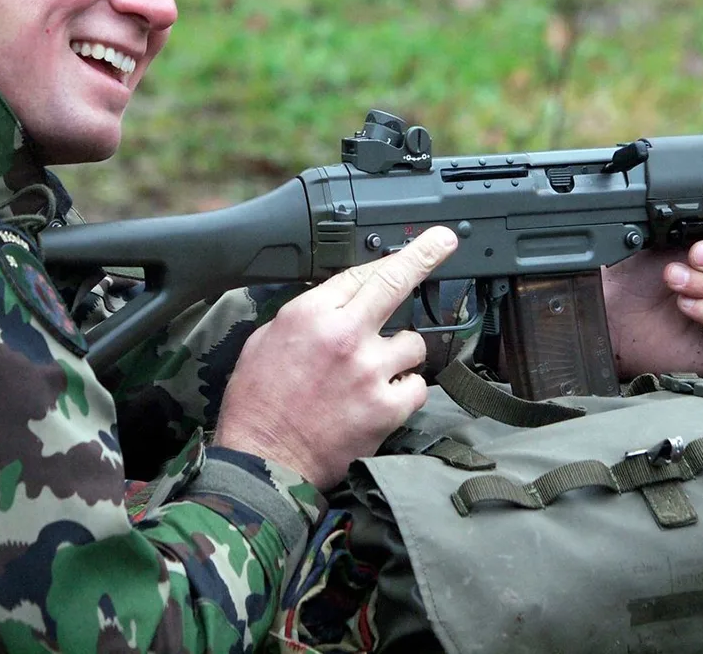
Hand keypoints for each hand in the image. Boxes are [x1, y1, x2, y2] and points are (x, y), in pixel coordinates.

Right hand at [213, 226, 458, 487]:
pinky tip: (384, 400)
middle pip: (395, 284)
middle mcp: (344, 335)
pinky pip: (419, 386)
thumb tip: (340, 303)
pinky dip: (406, 391)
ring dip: (401, 355)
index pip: (362, 273)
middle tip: (445, 241)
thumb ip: (308, 316)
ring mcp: (370, 371)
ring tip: (376, 373)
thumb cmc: (257, 404)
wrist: (263, 462)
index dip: (394, 256)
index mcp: (309, 314)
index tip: (421, 242)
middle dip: (425, 256)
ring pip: (414, 343)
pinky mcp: (387, 408)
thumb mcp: (265, 341)